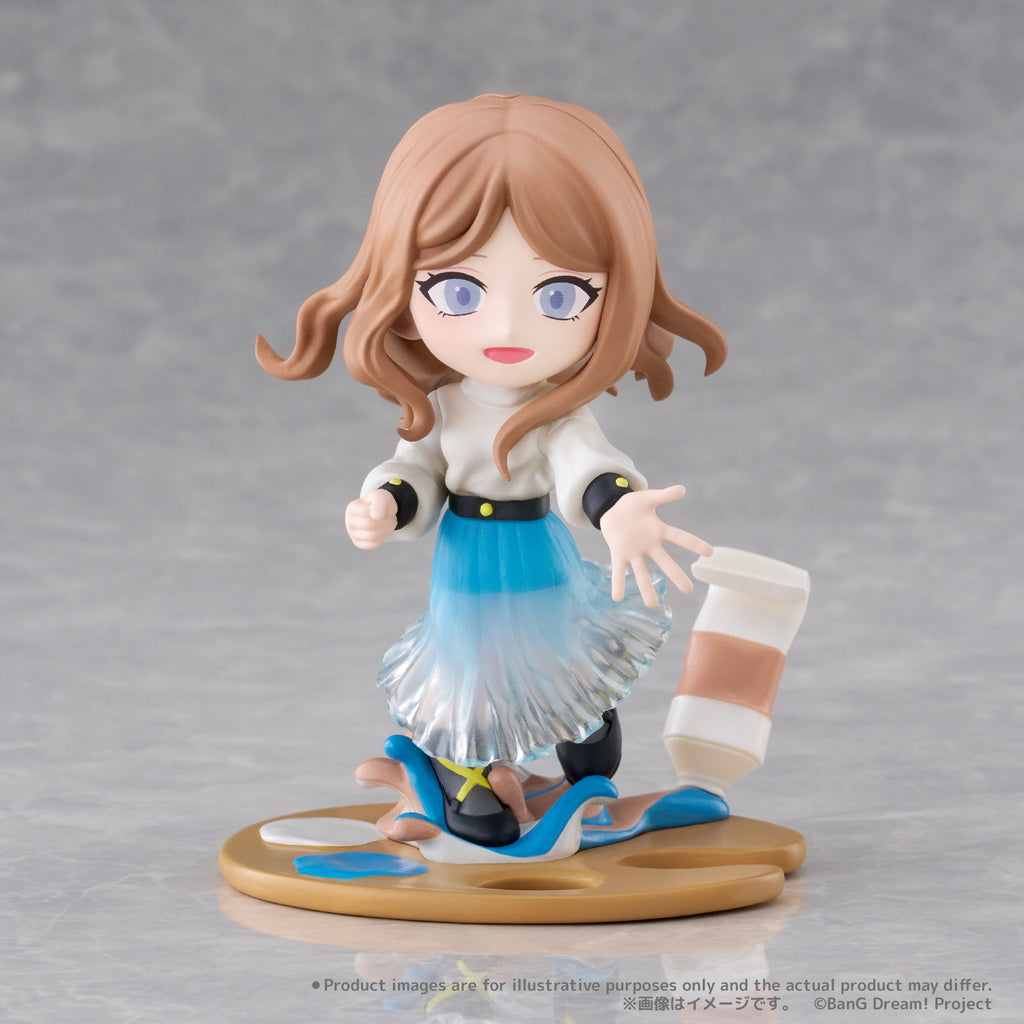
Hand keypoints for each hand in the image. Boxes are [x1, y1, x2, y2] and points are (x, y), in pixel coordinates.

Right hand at [345, 489, 398, 548]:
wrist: (382, 513)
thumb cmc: (380, 504)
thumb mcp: (382, 497)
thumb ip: (379, 503)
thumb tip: (375, 517)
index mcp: (351, 508)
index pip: (367, 512)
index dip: (379, 511)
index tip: (379, 508)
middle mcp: (349, 522)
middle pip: (370, 525)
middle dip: (382, 521)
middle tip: (383, 517)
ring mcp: (352, 534)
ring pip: (372, 536)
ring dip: (383, 530)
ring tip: (382, 523)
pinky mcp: (359, 543)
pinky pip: (373, 544)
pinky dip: (380, 538)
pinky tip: (379, 531)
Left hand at [599, 485, 712, 607]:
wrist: (612, 509)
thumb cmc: (633, 505)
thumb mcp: (648, 498)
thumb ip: (664, 495)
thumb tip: (682, 489)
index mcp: (659, 531)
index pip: (680, 538)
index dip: (695, 544)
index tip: (710, 553)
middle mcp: (649, 545)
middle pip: (665, 562)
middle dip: (676, 576)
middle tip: (689, 591)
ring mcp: (634, 551)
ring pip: (642, 572)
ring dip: (646, 588)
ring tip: (652, 605)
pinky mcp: (618, 553)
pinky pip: (619, 570)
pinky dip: (618, 583)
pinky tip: (617, 598)